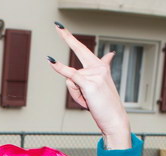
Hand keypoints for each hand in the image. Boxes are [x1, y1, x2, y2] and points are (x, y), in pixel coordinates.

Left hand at [49, 24, 130, 149]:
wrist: (114, 119)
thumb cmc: (105, 107)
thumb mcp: (99, 88)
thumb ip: (100, 71)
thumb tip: (111, 53)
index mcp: (101, 67)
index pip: (84, 50)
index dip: (72, 39)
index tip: (62, 29)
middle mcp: (98, 67)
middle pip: (78, 51)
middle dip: (67, 36)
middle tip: (57, 26)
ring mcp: (95, 74)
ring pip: (71, 81)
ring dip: (76, 95)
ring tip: (89, 102)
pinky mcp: (89, 83)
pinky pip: (70, 75)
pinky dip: (60, 68)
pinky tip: (51, 61)